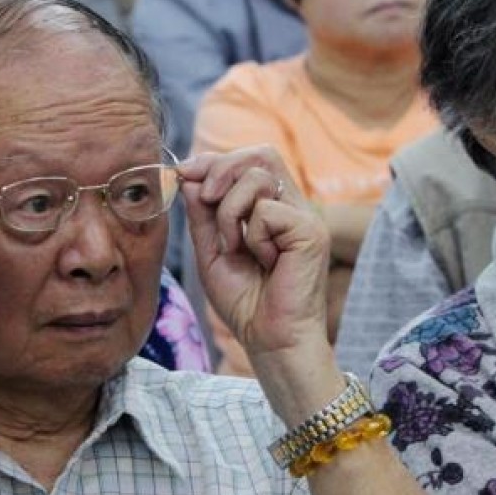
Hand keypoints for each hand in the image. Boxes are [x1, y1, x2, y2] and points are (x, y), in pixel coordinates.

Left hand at [180, 146, 341, 422]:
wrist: (270, 340)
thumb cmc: (246, 302)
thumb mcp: (212, 250)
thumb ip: (203, 213)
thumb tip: (189, 174)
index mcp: (273, 207)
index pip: (250, 160)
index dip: (215, 160)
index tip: (184, 172)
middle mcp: (293, 206)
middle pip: (261, 155)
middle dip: (222, 169)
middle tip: (204, 198)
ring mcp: (305, 217)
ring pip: (259, 176)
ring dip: (230, 211)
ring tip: (235, 247)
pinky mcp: (311, 231)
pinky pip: (266, 211)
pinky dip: (251, 236)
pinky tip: (264, 262)